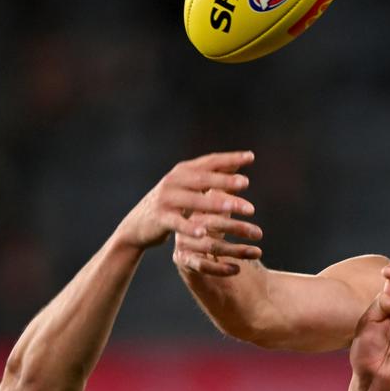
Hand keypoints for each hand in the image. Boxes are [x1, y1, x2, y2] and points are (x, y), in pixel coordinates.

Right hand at [117, 151, 262, 252]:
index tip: (251, 157)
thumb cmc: (170, 204)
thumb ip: (209, 177)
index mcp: (183, 171)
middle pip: (203, 179)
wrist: (138, 224)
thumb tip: (237, 164)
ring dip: (214, 203)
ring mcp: (166, 199)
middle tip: (246, 183)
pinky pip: (177, 222)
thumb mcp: (188, 187)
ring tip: (233, 208)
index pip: (210, 161)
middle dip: (225, 180)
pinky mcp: (160, 218)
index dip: (230, 158)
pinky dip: (190, 227)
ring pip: (193, 200)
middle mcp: (174, 181)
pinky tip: (204, 233)